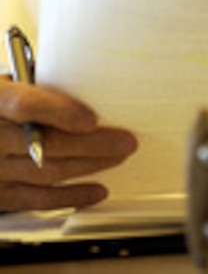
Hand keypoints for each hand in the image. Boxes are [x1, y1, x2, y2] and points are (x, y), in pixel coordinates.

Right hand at [0, 77, 136, 211]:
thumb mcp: (7, 80)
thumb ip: (33, 84)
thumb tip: (81, 83)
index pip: (23, 105)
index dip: (59, 112)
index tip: (91, 118)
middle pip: (44, 144)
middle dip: (91, 144)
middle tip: (124, 140)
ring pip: (47, 173)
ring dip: (89, 166)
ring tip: (118, 156)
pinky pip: (37, 200)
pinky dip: (70, 196)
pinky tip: (96, 190)